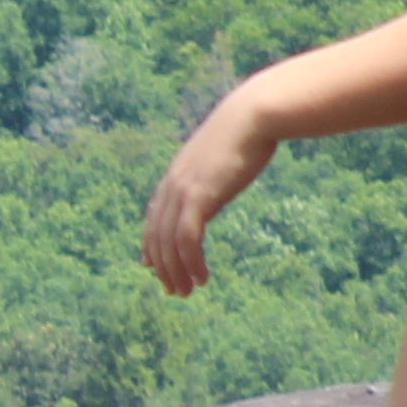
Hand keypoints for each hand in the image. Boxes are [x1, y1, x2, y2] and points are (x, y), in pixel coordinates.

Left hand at [141, 90, 283, 296]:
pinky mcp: (199, 197)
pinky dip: (192, 263)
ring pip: (169, 244)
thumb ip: (217, 168)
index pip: (153, 218)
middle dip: (163, 268)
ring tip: (187, 291)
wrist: (254, 114)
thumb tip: (225, 173)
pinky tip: (203, 277)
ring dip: (176, 272)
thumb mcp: (226, 152)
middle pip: (156, 237)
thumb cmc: (249, 129)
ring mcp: (183, 191)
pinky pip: (188, 240)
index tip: (152, 267)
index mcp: (176, 175)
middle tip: (174, 291)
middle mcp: (172, 185)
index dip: (151, 246)